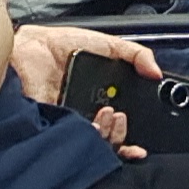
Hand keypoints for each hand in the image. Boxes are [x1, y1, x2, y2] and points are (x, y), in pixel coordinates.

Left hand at [16, 26, 159, 157]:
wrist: (32, 47)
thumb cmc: (64, 44)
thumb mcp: (110, 44)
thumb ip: (137, 55)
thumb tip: (156, 73)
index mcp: (103, 97)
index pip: (122, 124)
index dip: (134, 137)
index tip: (142, 145)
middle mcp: (87, 112)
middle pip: (111, 137)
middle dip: (121, 132)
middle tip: (121, 116)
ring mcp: (71, 120)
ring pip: (95, 141)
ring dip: (108, 133)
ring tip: (108, 114)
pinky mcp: (54, 124)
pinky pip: (72, 139)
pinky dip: (87, 137)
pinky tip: (94, 126)